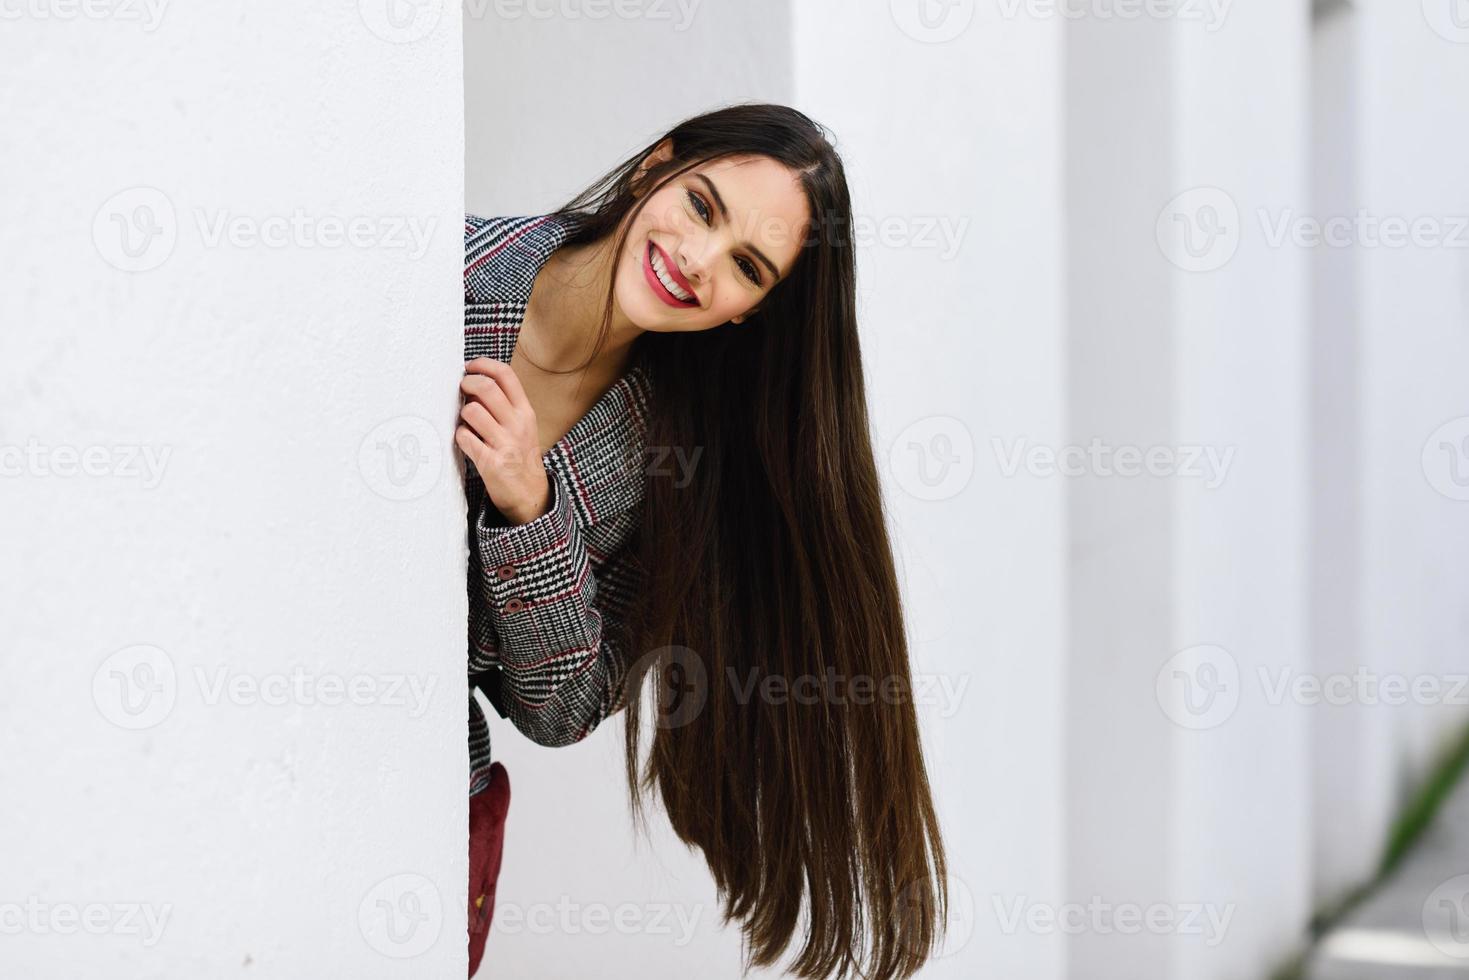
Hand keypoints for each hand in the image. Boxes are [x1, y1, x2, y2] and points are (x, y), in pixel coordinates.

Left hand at [456, 357, 550, 524]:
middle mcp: (518, 424)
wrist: (530, 495)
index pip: (506, 375)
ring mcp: (506, 443)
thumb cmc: (520, 454)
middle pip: (486, 388)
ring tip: (466, 421)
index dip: (483, 364)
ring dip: (462, 413)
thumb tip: (472, 383)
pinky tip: (466, 441)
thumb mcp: (521, 425)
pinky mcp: (492, 462)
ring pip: (471, 411)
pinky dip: (460, 436)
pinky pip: (464, 438)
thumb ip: (503, 404)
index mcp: (525, 411)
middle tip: (461, 390)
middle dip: (467, 383)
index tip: (469, 366)